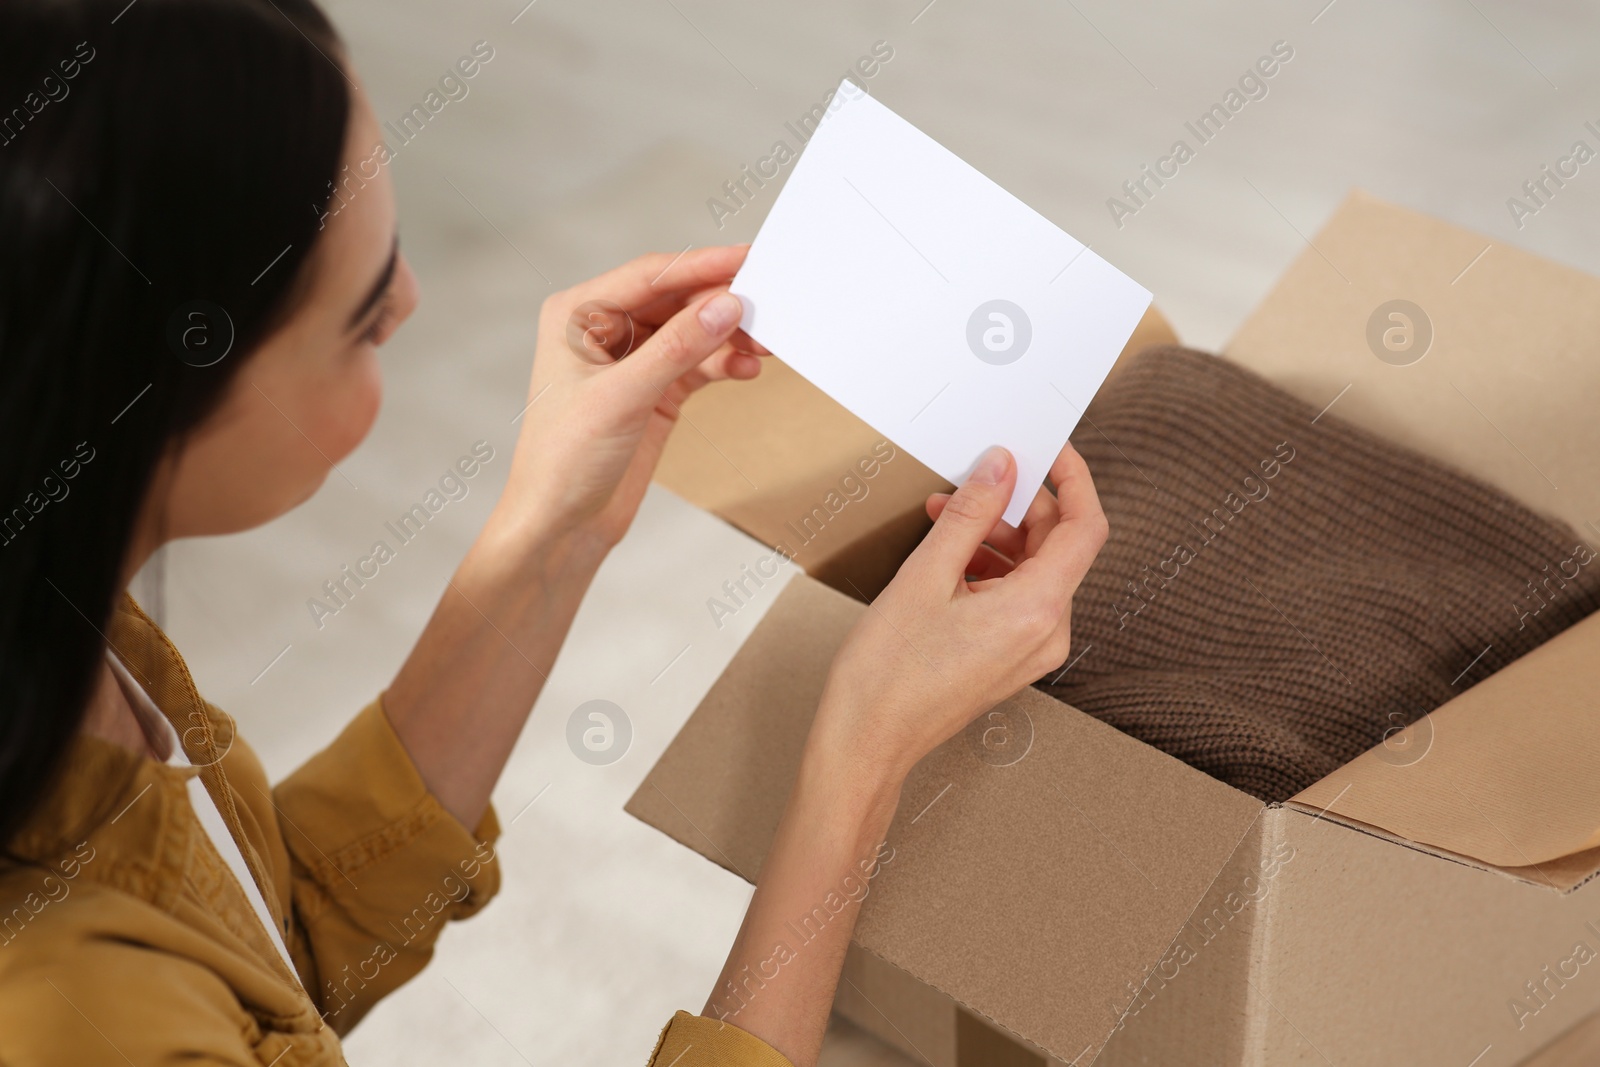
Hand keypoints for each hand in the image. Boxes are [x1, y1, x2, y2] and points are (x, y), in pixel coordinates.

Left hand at [488, 245, 766, 557]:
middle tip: (769, 305)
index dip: (702, 266)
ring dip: (729, 336)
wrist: (560, 527)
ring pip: (692, 331)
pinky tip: (748, 369)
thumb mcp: (621, 397)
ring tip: (766, 344)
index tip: (749, 260)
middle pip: (676, 299)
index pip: (650, 276)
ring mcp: (632, 361)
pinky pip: (698, 363)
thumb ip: (677, 348)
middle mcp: (602, 329)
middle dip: (721, 304)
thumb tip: (726, 305)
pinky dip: (724, 364)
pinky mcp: (655, 392)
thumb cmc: (563, 461)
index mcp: (577, 313)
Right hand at [811, 441, 1107, 785]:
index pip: (1086, 528)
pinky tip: (949, 561)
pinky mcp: (1013, 660)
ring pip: (1036, 572)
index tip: (1049, 450)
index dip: (1073, 480)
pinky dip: (990, 570)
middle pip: (1059, 547)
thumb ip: (970, 514)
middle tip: (969, 485)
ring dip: (997, 538)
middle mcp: (1048, 633)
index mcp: (1038, 611)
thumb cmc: (887, 672)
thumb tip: (1001, 467)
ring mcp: (1033, 651)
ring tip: (944, 523)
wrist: (867, 741)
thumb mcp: (925, 575)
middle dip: (1016, 509)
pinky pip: (1019, 599)